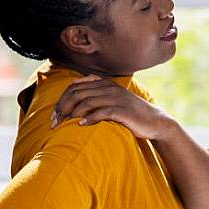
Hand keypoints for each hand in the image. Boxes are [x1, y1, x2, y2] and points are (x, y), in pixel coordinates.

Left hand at [52, 75, 175, 139]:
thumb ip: (95, 96)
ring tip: (65, 124)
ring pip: (87, 102)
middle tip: (54, 122)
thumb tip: (72, 99)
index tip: (53, 115)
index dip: (61, 100)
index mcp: (103, 83)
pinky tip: (81, 125)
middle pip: (77, 93)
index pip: (74, 86)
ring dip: (72, 114)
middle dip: (62, 108)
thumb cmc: (130, 113)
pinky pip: (101, 112)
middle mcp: (108, 87)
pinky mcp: (123, 110)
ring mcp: (116, 98)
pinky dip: (89, 118)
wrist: (155, 121)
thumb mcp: (112, 100)